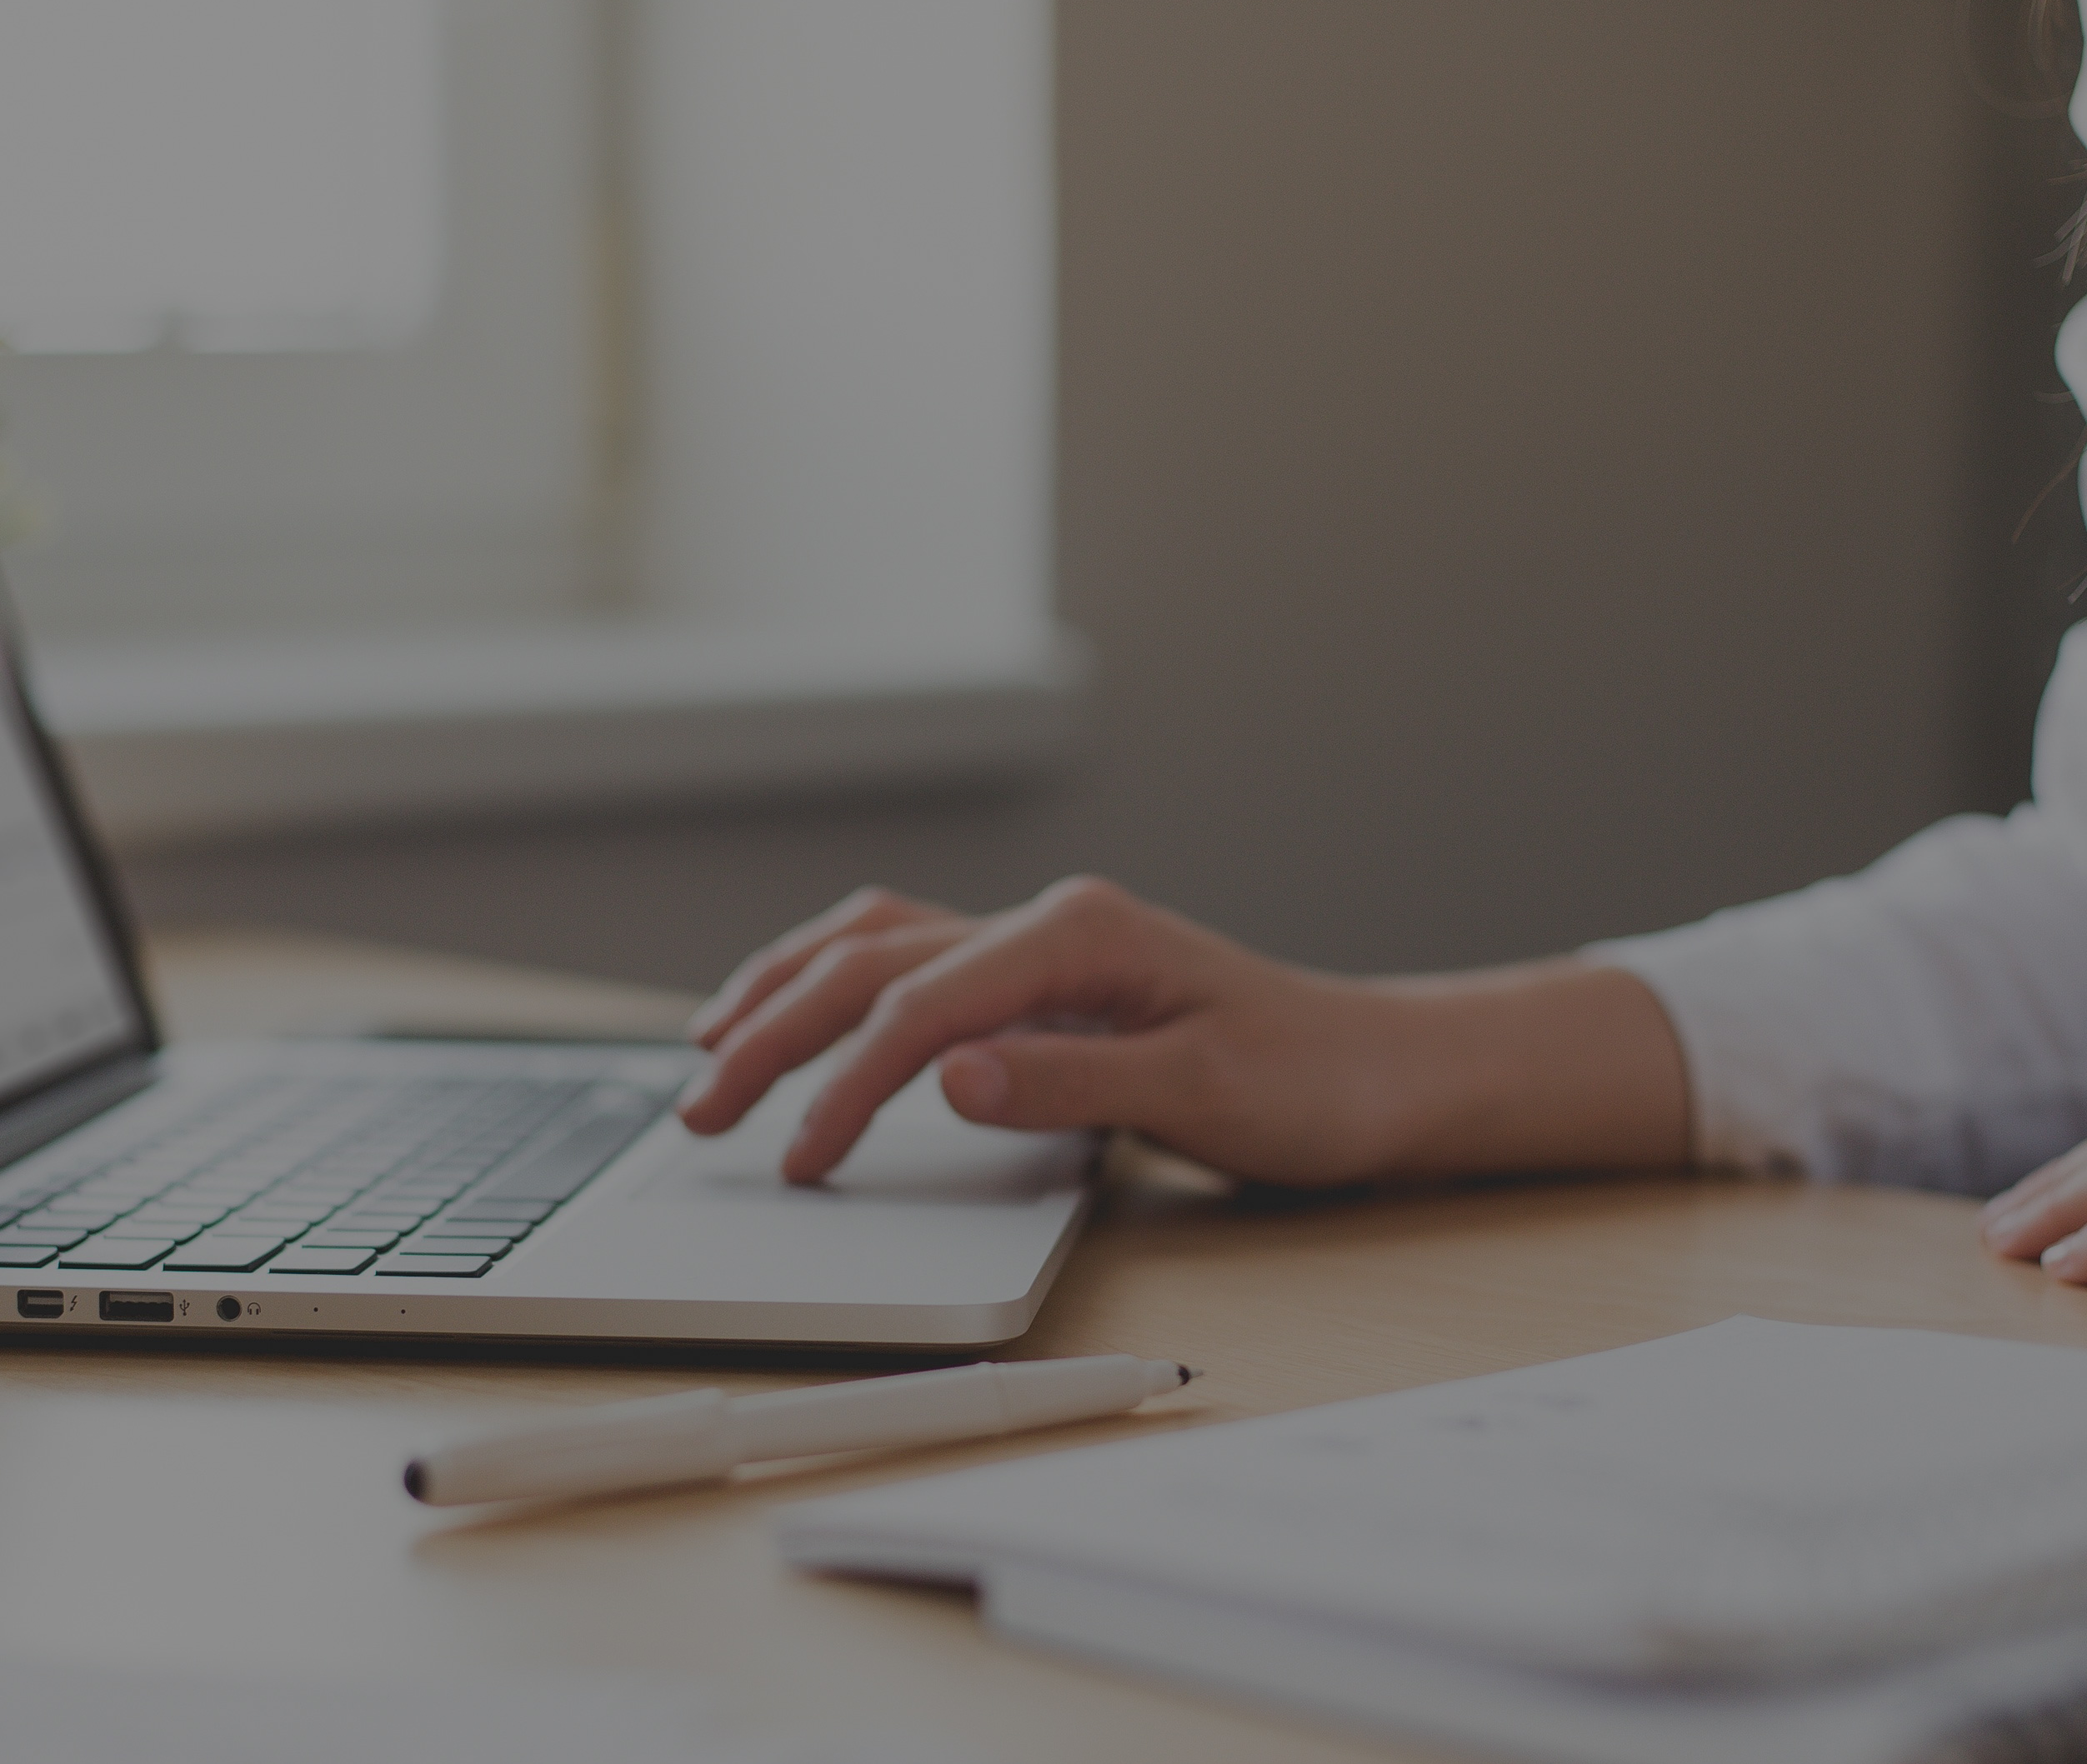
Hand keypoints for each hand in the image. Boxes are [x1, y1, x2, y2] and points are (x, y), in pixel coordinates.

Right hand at [675, 876, 1688, 1185]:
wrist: (1385, 1072)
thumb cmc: (1313, 1084)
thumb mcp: (1204, 1095)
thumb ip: (1069, 1084)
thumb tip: (945, 1078)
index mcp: (1079, 937)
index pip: (920, 1007)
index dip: (845, 1086)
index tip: (800, 1161)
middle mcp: (1047, 925)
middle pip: (870, 964)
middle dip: (772, 1033)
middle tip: (701, 1114)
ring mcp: (1039, 948)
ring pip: (872, 946)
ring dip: (782, 993)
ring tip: (707, 1050)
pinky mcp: (1040, 982)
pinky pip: (907, 963)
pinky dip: (833, 986)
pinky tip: (797, 1016)